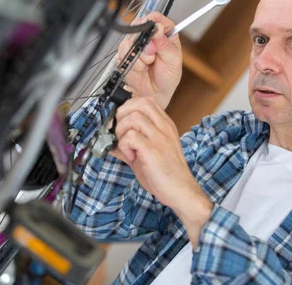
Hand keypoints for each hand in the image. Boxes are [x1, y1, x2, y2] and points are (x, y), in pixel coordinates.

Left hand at [110, 97, 212, 247]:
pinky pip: (131, 137)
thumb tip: (110, 140)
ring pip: (133, 117)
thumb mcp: (148, 152)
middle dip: (122, 115)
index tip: (121, 123)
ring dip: (122, 132)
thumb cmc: (166, 174)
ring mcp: (160, 137)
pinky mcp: (153, 150)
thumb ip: (131, 143)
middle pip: (139, 103)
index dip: (128, 108)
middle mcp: (164, 127)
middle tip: (120, 133)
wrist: (181, 191)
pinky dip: (124, 146)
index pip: (145, 101)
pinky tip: (130, 157)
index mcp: (165, 125)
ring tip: (126, 147)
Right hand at [116, 13, 181, 108]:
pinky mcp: (125, 55)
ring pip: (131, 40)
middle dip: (146, 42)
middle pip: (140, 26)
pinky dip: (134, 63)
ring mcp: (136, 46)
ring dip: (141, 55)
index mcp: (164, 34)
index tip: (154, 27)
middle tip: (153, 53)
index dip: (154, 20)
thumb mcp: (173, 60)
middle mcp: (149, 38)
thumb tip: (158, 29)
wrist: (155, 94)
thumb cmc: (167, 77)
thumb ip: (165, 44)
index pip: (157, 18)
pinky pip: (124, 53)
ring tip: (148, 64)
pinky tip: (141, 69)